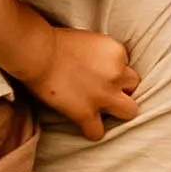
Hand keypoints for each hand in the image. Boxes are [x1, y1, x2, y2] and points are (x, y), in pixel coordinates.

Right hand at [25, 23, 140, 140]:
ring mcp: (103, 95)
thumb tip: (100, 67)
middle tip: (104, 90)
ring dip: (116, 110)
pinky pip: (98, 132)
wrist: (37, 53)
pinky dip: (92, 130)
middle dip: (121, 89)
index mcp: (117, 52)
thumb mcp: (90, 40)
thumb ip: (101, 55)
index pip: (125, 65)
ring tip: (101, 109)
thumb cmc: (55, 41)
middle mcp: (116, 73)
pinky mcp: (86, 113)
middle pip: (133, 86)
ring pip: (129, 111)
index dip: (111, 69)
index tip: (96, 70)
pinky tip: (84, 124)